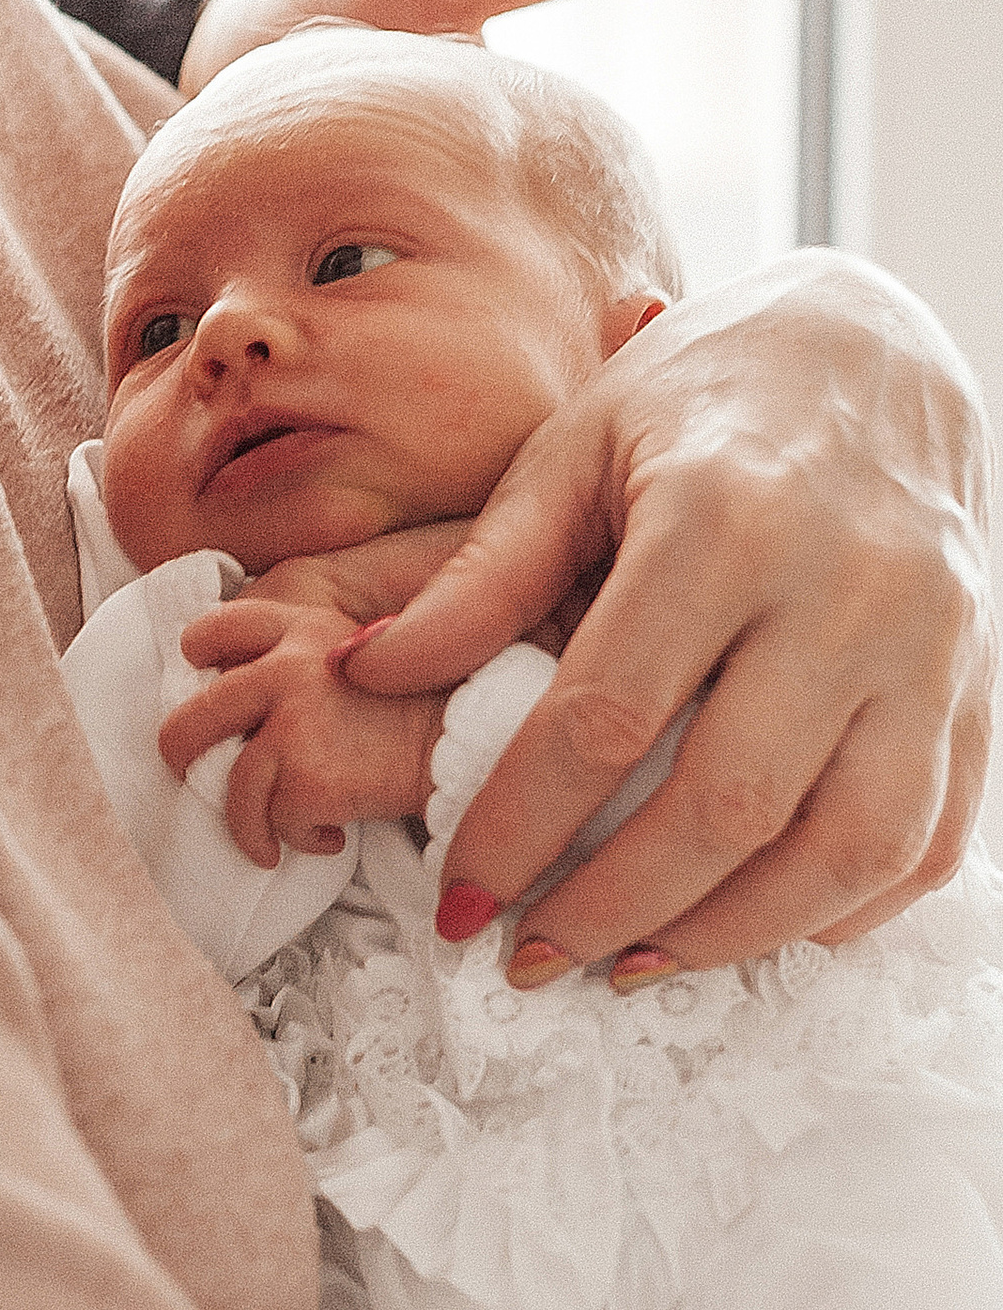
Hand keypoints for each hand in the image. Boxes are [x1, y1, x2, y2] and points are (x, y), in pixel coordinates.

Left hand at [161, 592, 444, 868]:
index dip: (198, 659)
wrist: (471, 743)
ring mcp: (294, 721)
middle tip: (198, 777)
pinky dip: (295, 840)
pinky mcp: (308, 777)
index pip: (215, 628)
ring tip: (269, 840)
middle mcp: (287, 666)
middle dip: (184, 758)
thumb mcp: (364, 653)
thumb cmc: (424, 707)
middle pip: (190, 719)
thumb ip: (301, 662)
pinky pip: (272, 823)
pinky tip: (327, 837)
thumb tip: (237, 704)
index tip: (204, 688)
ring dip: (246, 824)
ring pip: (229, 787)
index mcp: (301, 626)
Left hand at [340, 253, 997, 980]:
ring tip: (632, 961)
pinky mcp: (979, 684)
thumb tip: (367, 670)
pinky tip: (753, 926)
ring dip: (732, 935)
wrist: (870, 348)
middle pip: (728, 804)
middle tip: (532, 955)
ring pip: (849, 847)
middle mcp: (845, 588)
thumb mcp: (571, 451)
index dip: (522, 826)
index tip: (460, 899)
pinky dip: (845, 911)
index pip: (606, 716)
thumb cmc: (695, 398)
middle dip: (616, 908)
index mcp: (722, 518)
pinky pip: (930, 838)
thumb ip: (480, 573)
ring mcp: (931, 644)